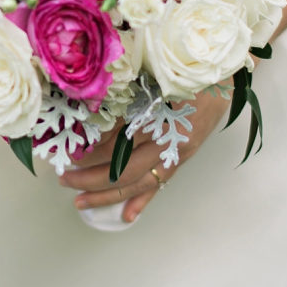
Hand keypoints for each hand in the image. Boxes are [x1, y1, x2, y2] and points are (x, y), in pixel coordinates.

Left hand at [59, 89, 231, 223]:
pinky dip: (143, 201)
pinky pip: (160, 183)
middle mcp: (165, 140)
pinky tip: (127, 216)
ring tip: (82, 203)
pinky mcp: (182, 157)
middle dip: (89, 178)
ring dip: (108, 195)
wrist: (223, 75)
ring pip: (137, 182)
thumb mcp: (148, 78)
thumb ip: (121, 101)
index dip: (89, 152)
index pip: (114, 144)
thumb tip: (89, 126)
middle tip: (64, 180)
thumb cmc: (183, 70)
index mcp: (154, 117)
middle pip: (122, 168)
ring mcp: (175, 152)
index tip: (68, 153)